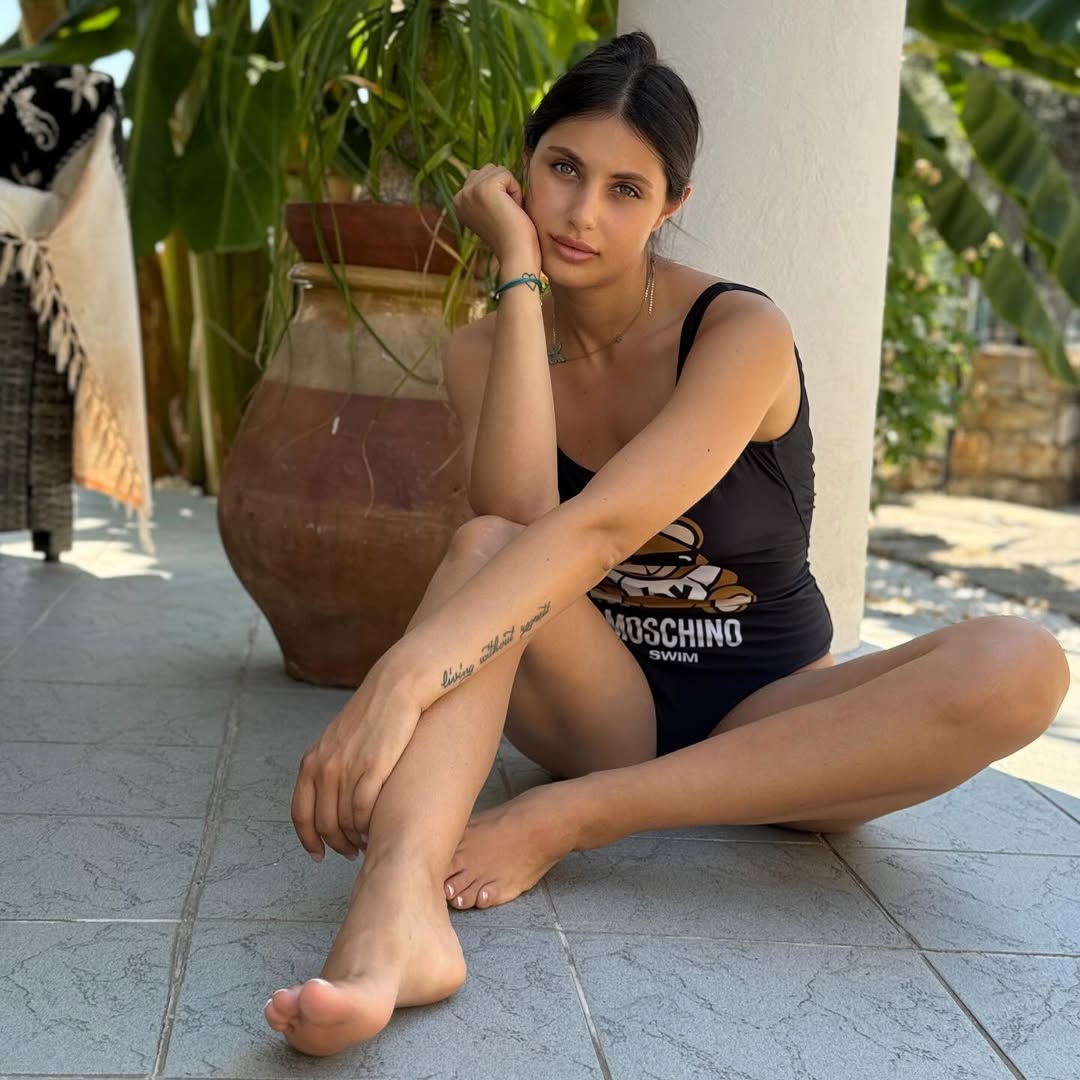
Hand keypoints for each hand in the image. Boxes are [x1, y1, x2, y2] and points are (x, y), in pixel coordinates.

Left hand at [291, 656, 421, 859]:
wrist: (397, 687)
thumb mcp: (339, 739)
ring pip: (344, 822)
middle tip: (350, 852)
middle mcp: (324, 767)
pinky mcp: (373, 769)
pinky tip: (377, 829)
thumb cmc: (373, 713)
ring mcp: (347, 769)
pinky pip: (364, 811)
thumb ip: (331, 766)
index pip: (300, 813)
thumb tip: (333, 796)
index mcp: (313, 760)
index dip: (308, 839)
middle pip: (323, 823)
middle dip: (336, 844)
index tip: (317, 854)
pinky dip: (369, 827)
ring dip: (354, 838)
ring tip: (366, 843)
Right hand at [452, 163, 540, 266]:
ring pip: (498, 171)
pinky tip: (513, 210)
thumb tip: (493, 169)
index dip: (498, 194)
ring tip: (509, 212)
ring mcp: (470, 191)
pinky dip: (516, 192)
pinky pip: (507, 175)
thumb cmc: (511, 237)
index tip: (497, 218)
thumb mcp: (490, 212)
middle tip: (505, 215)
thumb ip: (485, 193)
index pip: (481, 177)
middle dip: (504, 188)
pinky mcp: (485, 188)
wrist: (515, 254)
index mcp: (458, 202)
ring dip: (510, 190)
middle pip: (489, 170)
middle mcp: (460, 196)